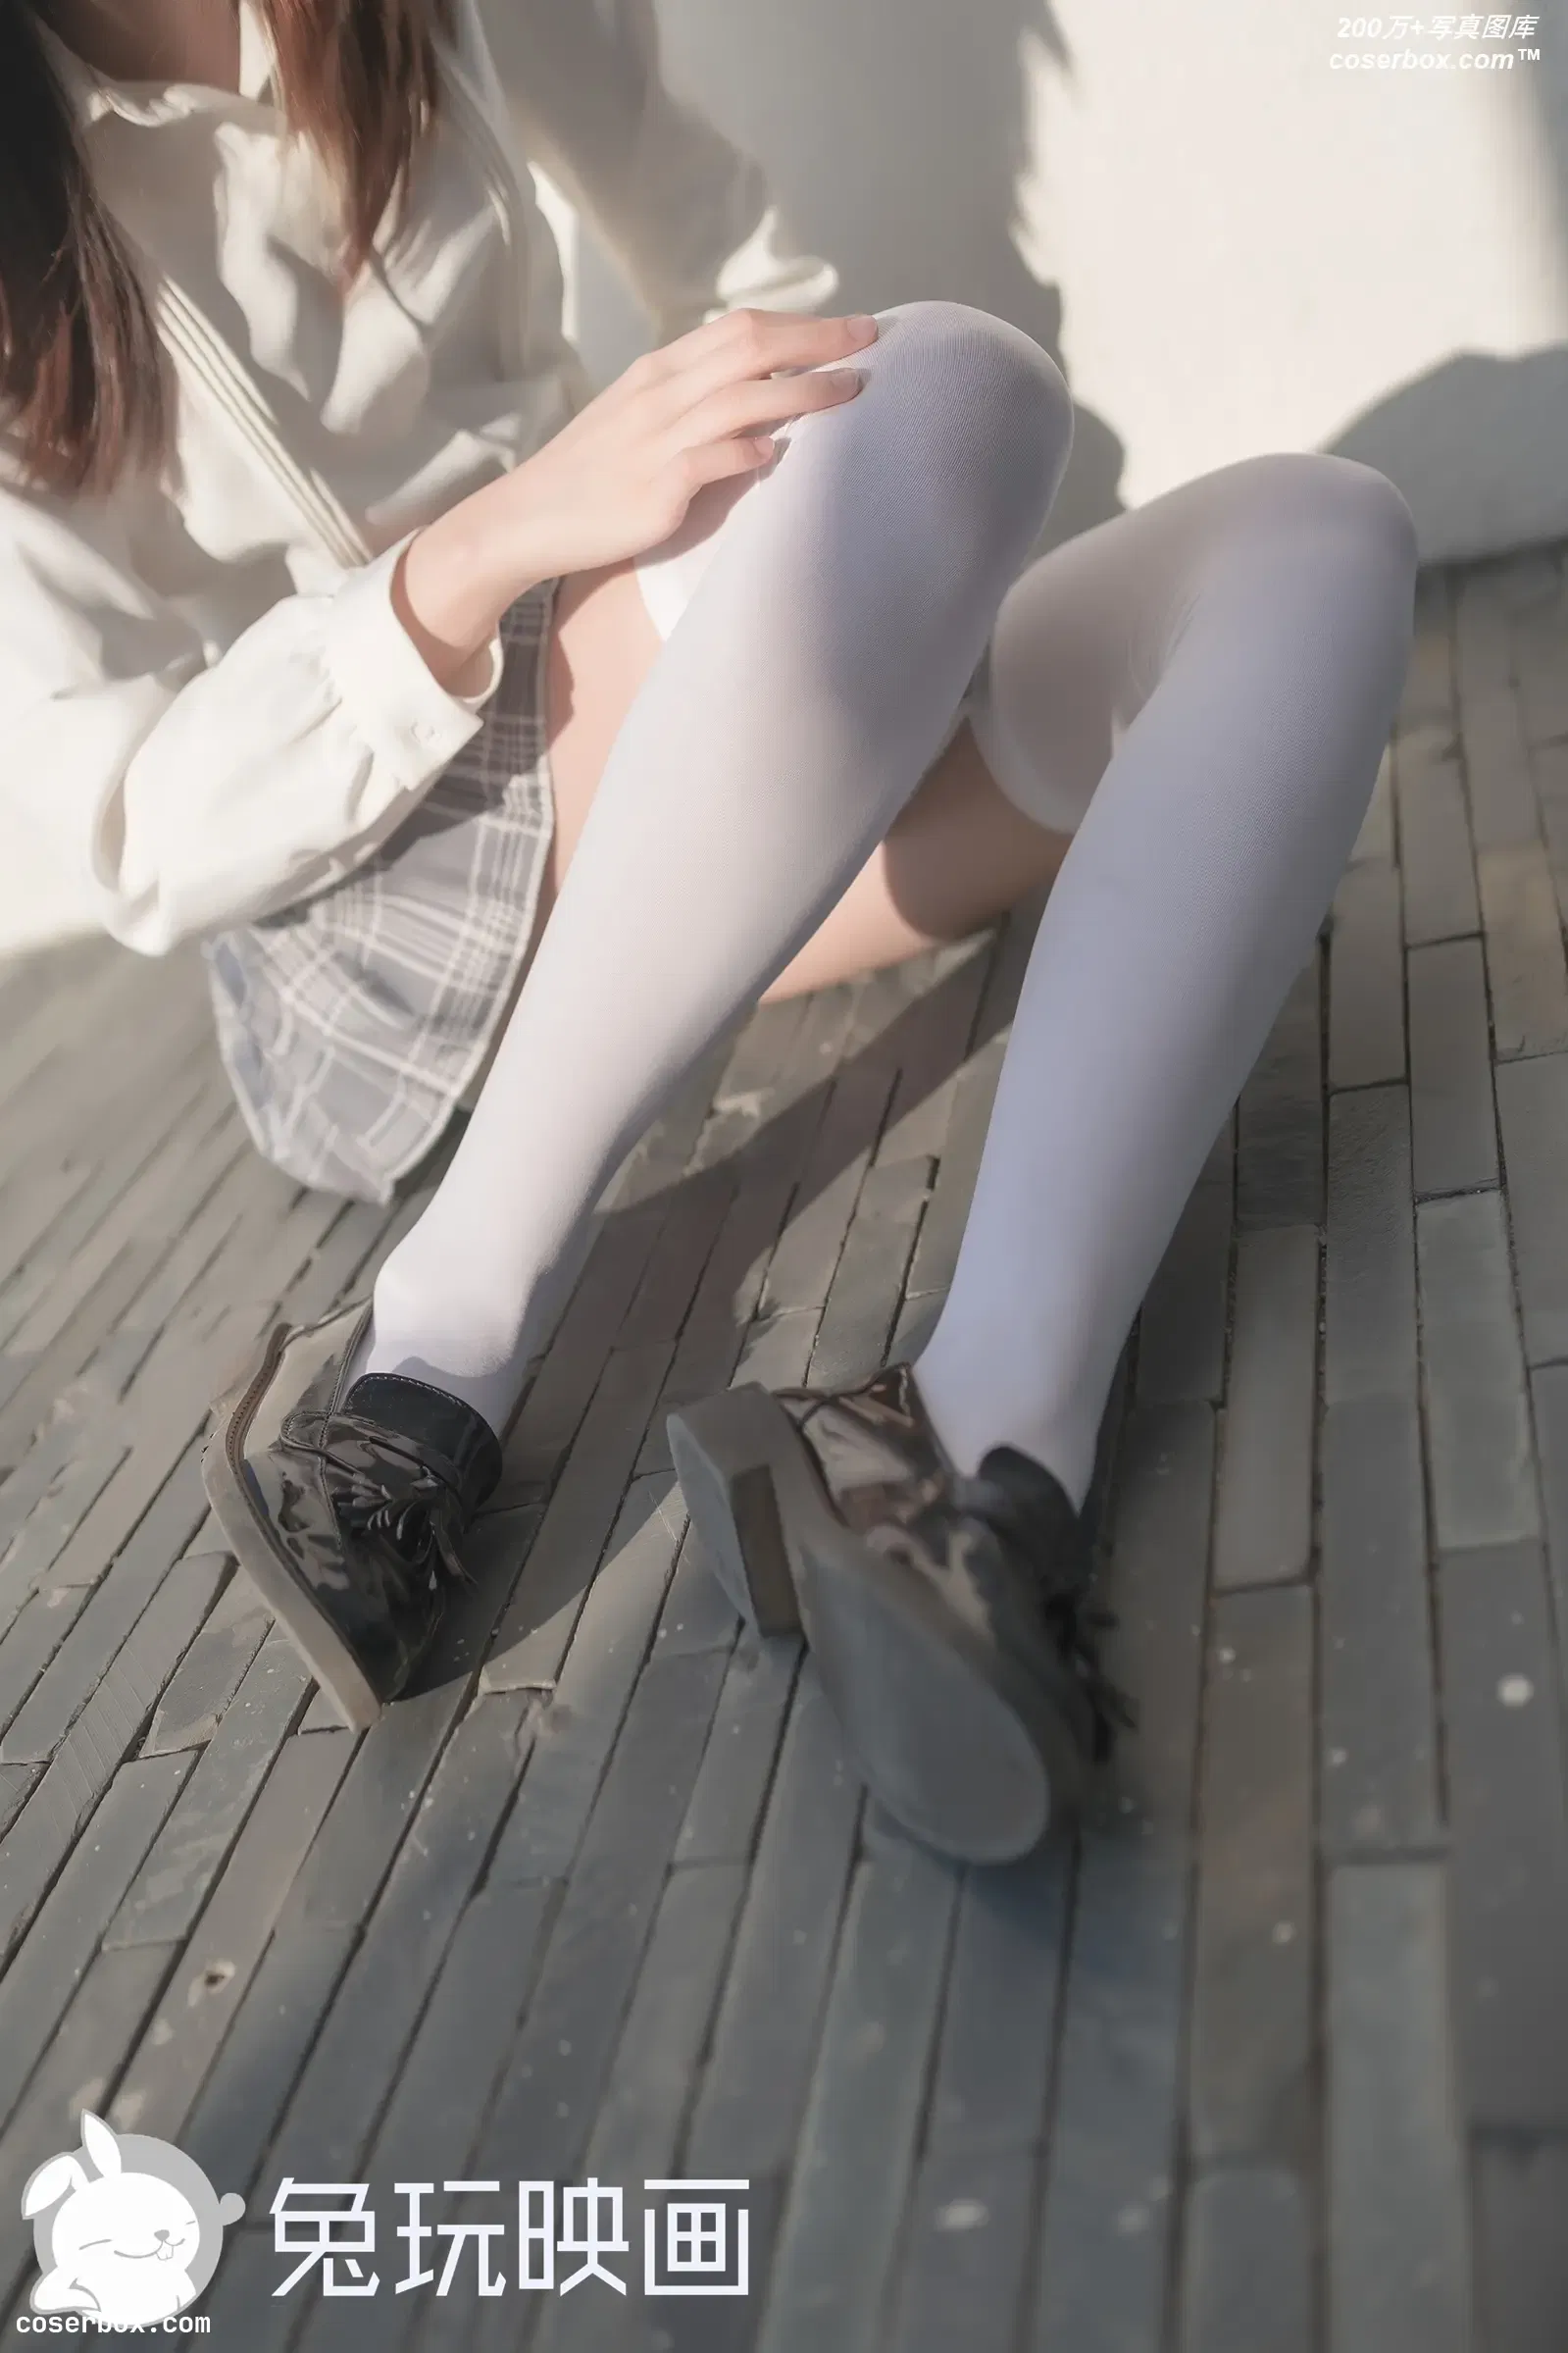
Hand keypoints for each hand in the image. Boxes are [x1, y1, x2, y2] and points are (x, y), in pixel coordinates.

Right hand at [495, 307, 879, 580]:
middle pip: (750, 348)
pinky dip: (748, 450)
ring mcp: (656, 439)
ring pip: (741, 397)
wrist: (528, 517)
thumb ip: (695, 401)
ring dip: (803, 392)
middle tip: (872, 340)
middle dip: (817, 340)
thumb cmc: (593, 476)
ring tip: (851, 392)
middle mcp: (660, 394)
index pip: (739, 329)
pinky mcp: (654, 488)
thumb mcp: (640, 419)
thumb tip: (762, 398)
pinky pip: (711, 459)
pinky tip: (779, 450)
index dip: (801, 325)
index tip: (851, 329)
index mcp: (659, 371)